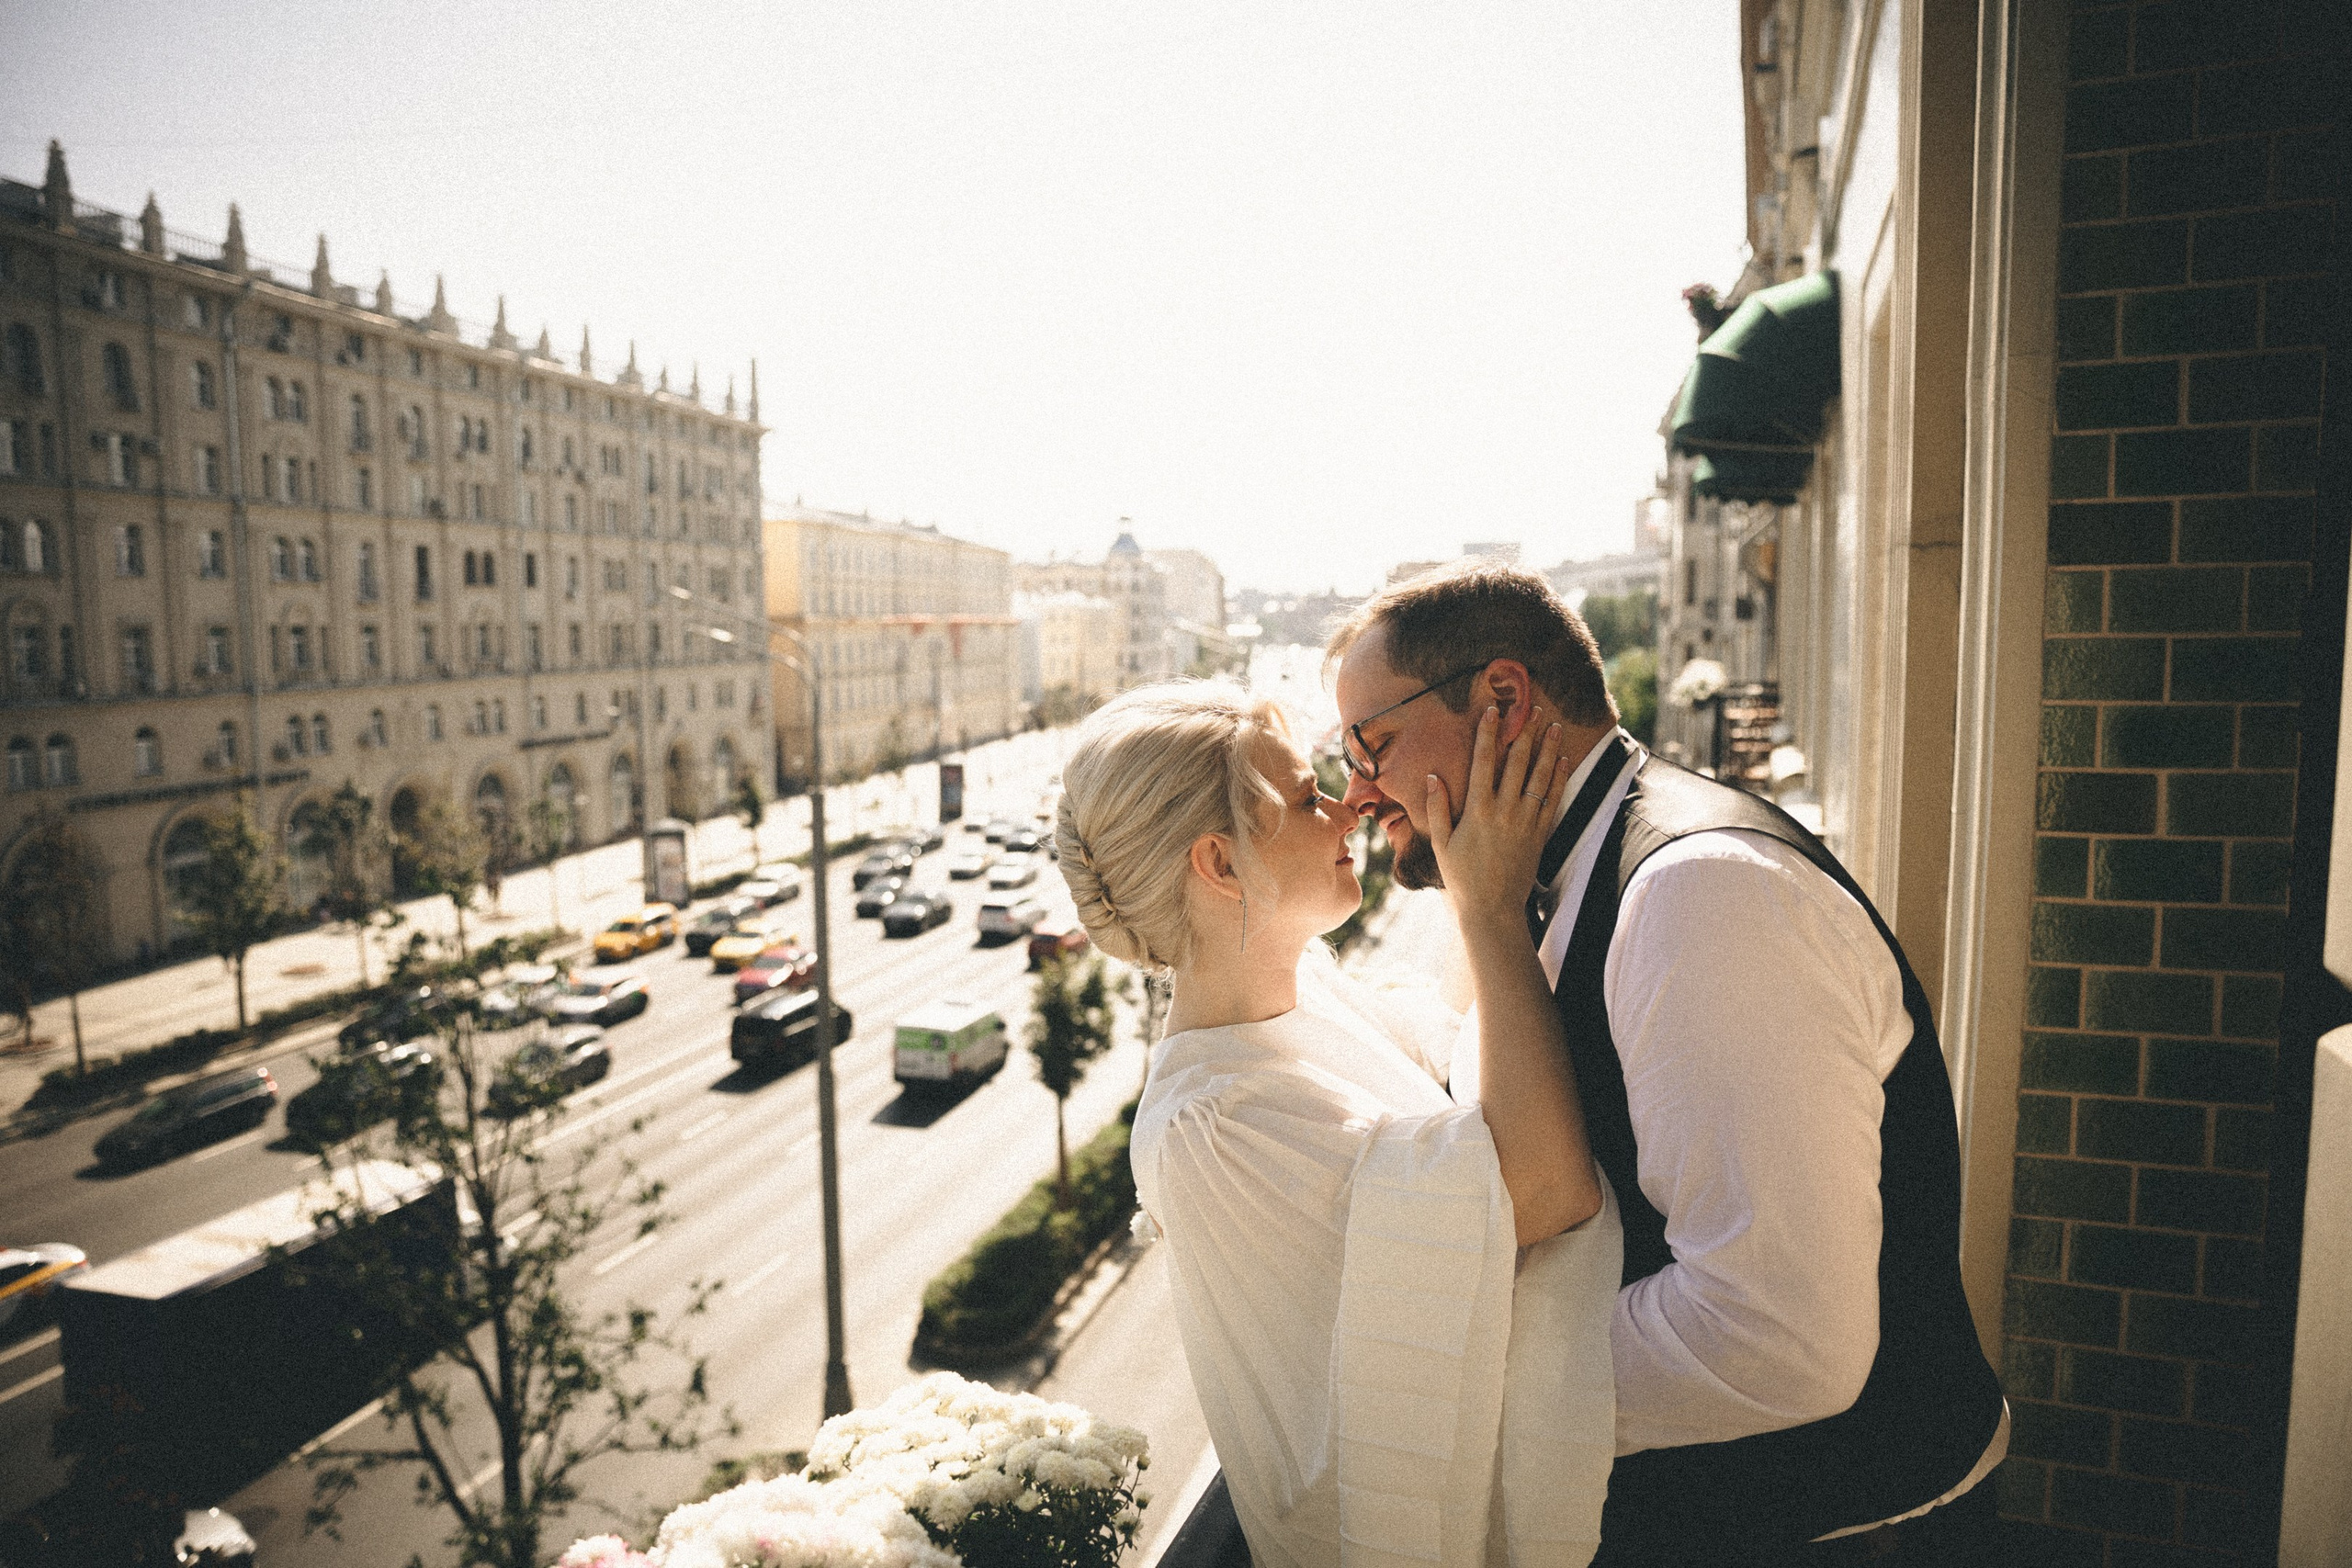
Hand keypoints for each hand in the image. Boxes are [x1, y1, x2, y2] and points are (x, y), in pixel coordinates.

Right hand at [1423, 708, 1569, 927]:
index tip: (1494, 711)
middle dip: (1525, 733)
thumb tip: (1433, 776)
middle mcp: (1504, 811)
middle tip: (1533, 708)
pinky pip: (1553, 800)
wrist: (1493, 909)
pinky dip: (1559, 778)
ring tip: (1554, 726)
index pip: (1484, 762)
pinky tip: (1563, 760)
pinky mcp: (1540, 834)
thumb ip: (1436, 808)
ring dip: (1548, 749)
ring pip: (1540, 777)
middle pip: (1517, 763)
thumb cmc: (1462, 877)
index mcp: (1477, 810)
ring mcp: (1526, 822)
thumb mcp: (1441, 843)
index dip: (1489, 734)